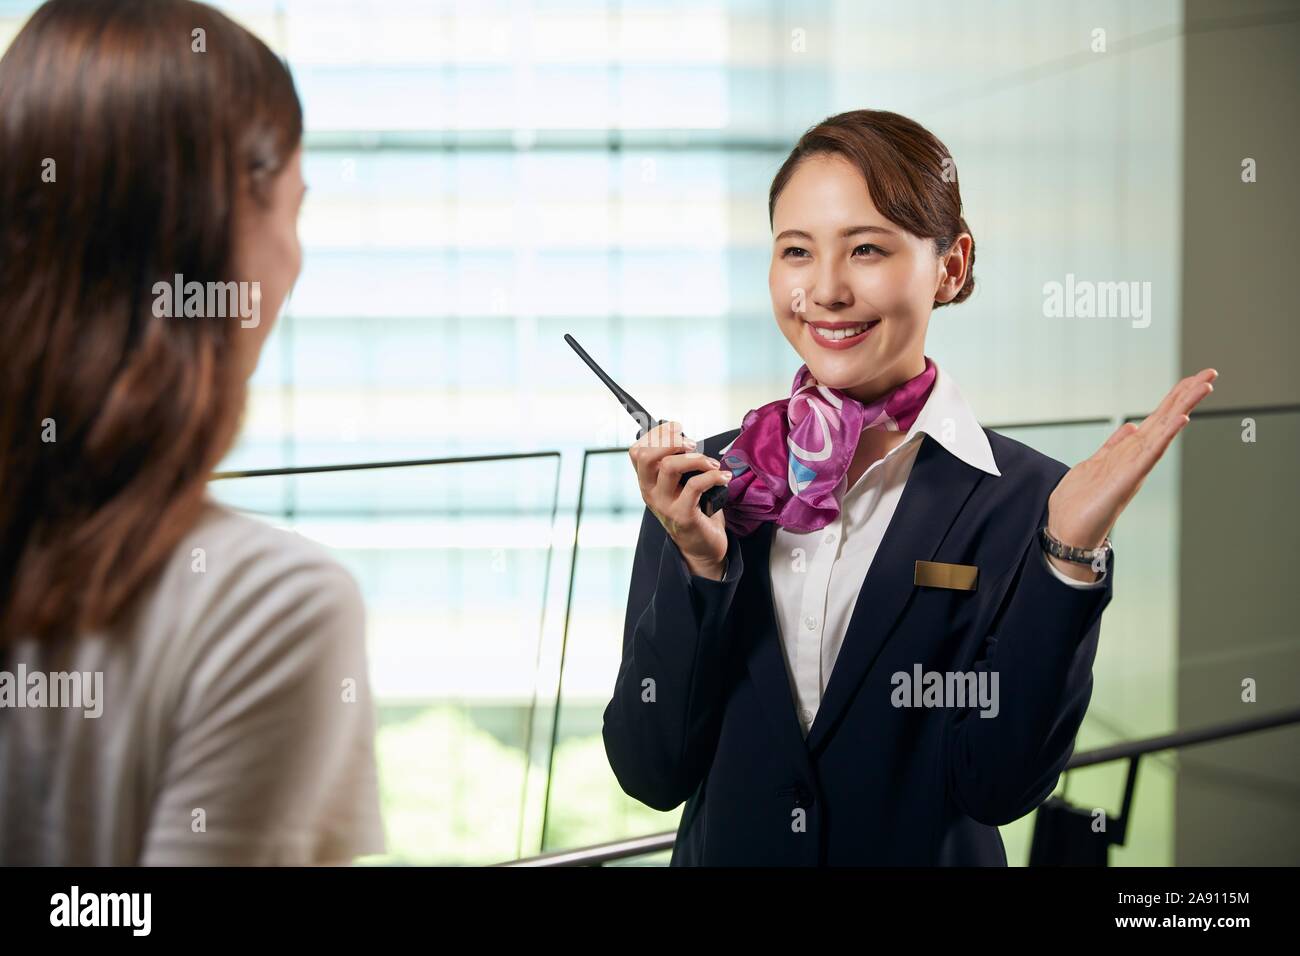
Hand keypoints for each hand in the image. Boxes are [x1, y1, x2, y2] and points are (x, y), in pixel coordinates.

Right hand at [629, 421, 731, 579]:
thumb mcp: (681, 485)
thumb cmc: (695, 510)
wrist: (702, 547)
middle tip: (693, 445)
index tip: (678, 429)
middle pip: (647, 456)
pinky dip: (712, 475)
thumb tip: (689, 439)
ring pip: (669, 467)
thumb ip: (679, 464)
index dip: (657, 434)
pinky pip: (695, 485)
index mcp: (647, 482)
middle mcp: (651, 493)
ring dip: (696, 458)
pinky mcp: (683, 515)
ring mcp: (665, 505)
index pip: (637, 451)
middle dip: (672, 441)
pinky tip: (723, 477)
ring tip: (712, 463)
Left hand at [1046, 369, 1217, 573]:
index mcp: (1129, 453)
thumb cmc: (1081, 503)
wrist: (1068, 533)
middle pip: (1165, 421)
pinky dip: (1165, 437)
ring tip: (1203, 387)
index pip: (1156, 420)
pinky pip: (1149, 455)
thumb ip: (1114, 446)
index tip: (1194, 378)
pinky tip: (1180, 420)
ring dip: (1182, 408)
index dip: (1174, 398)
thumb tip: (1130, 427)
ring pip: (1162, 432)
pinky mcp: (1126, 481)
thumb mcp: (1095, 464)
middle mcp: (1136, 459)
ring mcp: (1134, 469)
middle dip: (1186, 396)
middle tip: (1211, 373)